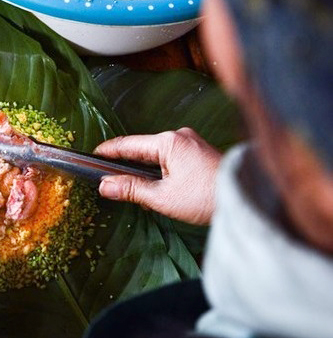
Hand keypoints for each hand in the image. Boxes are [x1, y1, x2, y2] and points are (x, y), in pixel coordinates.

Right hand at [93, 128, 221, 224]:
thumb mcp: (162, 197)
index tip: (92, 156)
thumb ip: (131, 189)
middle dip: (128, 166)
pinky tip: (160, 188)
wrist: (244, 201)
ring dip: (146, 171)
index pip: (128, 144)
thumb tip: (105, 186)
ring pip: (157, 155)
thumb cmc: (205, 198)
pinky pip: (171, 158)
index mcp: (168, 142)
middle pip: (143, 149)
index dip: (108, 151)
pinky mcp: (200, 153)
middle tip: (112, 180)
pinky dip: (161, 171)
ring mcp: (192, 143)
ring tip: (139, 191)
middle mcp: (180, 136)